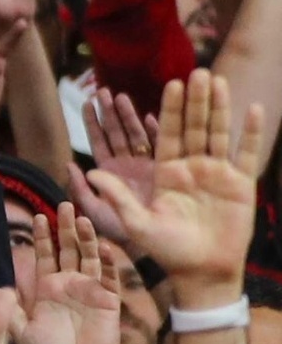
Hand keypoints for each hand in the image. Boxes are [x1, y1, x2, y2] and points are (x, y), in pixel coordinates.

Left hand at [13, 204, 122, 343]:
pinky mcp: (108, 298)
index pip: (44, 255)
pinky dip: (107, 261)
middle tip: (65, 204)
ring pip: (89, 256)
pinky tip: (103, 246)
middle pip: (68, 248)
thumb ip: (8, 312)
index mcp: (47, 287)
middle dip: (66, 228)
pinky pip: (108, 276)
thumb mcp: (22, 333)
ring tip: (83, 219)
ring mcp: (90, 288)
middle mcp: (69, 283)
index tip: (39, 216)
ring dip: (87, 238)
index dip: (43, 237)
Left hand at [84, 68, 259, 294]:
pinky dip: (251, 132)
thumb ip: (115, 197)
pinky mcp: (240, 183)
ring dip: (219, 108)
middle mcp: (191, 168)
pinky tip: (254, 108)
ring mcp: (217, 173)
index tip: (170, 84)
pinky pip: (246, 152)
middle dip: (194, 101)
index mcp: (165, 173)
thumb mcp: (136, 224)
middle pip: (194, 127)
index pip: (167, 134)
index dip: (169, 110)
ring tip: (219, 81)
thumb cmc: (166, 251)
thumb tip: (89, 171)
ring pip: (218, 133)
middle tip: (196, 71)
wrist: (202, 272)